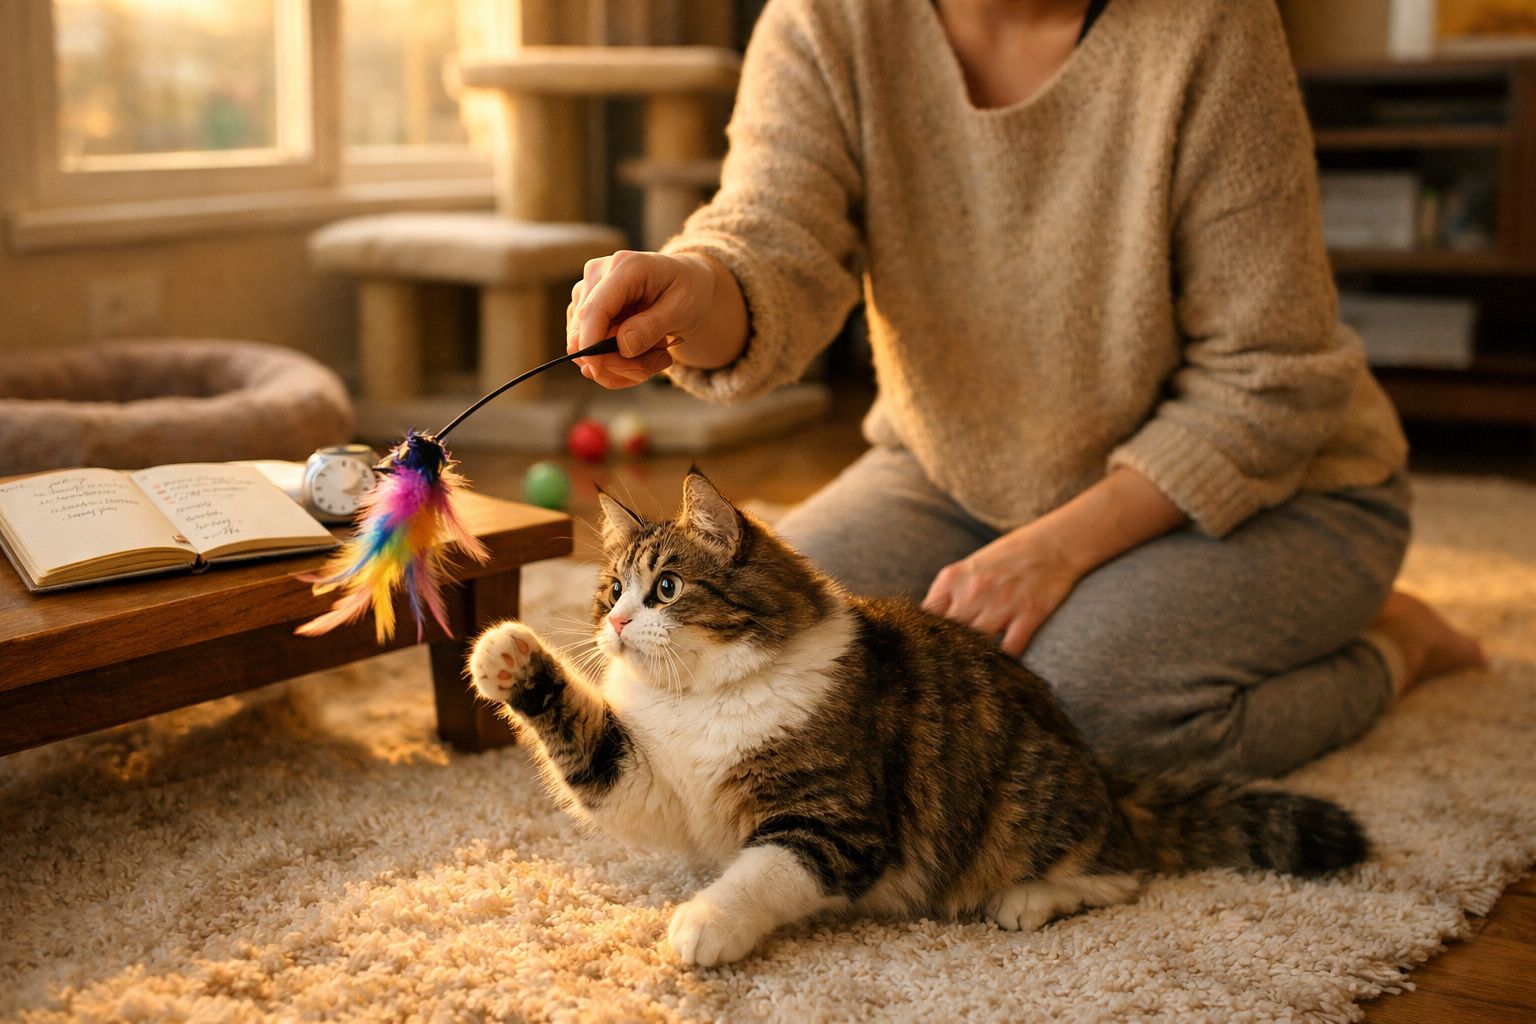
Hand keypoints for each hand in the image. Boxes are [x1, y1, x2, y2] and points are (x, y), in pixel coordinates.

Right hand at [566, 250, 715, 388]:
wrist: (686, 285)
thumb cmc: (687, 291)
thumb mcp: (683, 308)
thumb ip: (653, 326)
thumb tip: (624, 346)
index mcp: (625, 267)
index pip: (595, 309)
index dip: (591, 343)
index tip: (598, 371)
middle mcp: (597, 275)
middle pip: (585, 333)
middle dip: (618, 362)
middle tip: (661, 361)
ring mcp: (586, 293)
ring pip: (584, 346)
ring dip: (621, 365)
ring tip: (658, 354)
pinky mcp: (584, 311)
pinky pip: (588, 350)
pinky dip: (615, 363)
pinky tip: (643, 354)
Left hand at [922, 524, 1085, 657]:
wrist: (1052, 544)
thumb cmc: (1006, 559)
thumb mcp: (967, 570)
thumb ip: (947, 596)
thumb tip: (927, 629)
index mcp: (952, 578)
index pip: (925, 617)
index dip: (925, 637)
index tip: (926, 652)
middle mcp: (973, 590)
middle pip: (948, 636)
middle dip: (947, 652)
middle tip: (947, 669)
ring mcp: (1002, 603)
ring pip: (975, 646)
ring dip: (974, 659)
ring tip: (972, 671)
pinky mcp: (1029, 614)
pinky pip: (1009, 650)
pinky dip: (1004, 662)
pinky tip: (1001, 666)